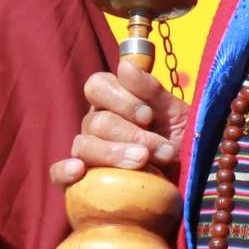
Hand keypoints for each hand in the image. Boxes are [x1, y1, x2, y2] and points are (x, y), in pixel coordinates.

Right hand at [52, 61, 191, 187]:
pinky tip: (78, 171)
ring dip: (114, 154)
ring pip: (83, 146)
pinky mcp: (84, 181)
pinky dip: (64, 171)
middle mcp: (96, 124)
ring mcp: (89, 152)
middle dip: (132, 135)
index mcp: (114, 102)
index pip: (97, 86)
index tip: (149, 116)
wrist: (190, 178)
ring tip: (143, 162)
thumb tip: (124, 67)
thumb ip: (151, 90)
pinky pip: (58, 174)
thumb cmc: (181, 140)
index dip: (121, 99)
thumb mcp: (175, 113)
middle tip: (161, 149)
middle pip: (95, 121)